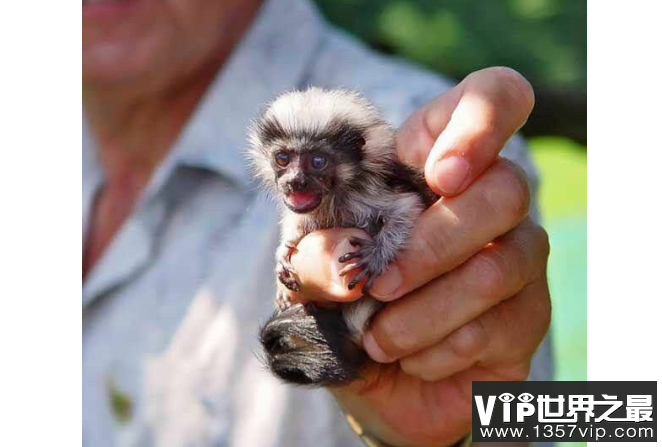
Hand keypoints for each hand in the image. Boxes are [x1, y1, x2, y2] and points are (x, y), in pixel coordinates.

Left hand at [287, 67, 550, 446]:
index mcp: (431, 167)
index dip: (480, 119)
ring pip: (500, 264)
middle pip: (504, 189)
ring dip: (427, 312)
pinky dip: (441, 348)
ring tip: (380, 340)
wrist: (379, 385)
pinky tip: (413, 360)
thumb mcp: (311, 280)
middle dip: (432, 247)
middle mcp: (487, 202)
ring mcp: (517, 257)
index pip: (490, 99)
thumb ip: (314, 259)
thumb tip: (337, 256)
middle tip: (379, 287)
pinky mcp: (529, 314)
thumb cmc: (347, 311)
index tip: (439, 174)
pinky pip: (501, 323)